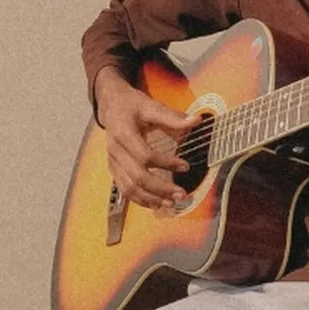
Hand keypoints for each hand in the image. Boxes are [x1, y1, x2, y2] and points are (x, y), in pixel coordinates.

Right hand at [95, 67, 201, 208]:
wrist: (111, 105)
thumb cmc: (133, 105)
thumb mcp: (152, 105)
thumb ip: (173, 117)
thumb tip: (197, 121)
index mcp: (124, 133)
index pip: (145, 156)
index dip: (166, 163)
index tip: (186, 166)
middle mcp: (115, 151)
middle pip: (137, 177)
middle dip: (160, 189)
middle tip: (182, 194)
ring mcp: (113, 162)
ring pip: (129, 187)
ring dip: (151, 198)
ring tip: (172, 203)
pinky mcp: (113, 168)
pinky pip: (124, 189)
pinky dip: (140, 199)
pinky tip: (156, 204)